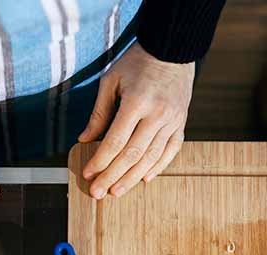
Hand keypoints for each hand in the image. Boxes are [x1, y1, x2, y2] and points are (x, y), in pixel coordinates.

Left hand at [78, 42, 193, 198]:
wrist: (172, 50)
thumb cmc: (137, 63)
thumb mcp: (111, 80)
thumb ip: (99, 113)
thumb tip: (85, 140)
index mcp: (137, 102)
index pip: (115, 141)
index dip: (101, 161)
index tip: (88, 174)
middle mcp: (157, 115)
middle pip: (132, 155)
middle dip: (113, 176)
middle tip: (99, 193)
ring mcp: (172, 122)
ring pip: (151, 158)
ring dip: (132, 178)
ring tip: (117, 191)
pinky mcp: (181, 125)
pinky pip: (170, 152)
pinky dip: (157, 168)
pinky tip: (144, 180)